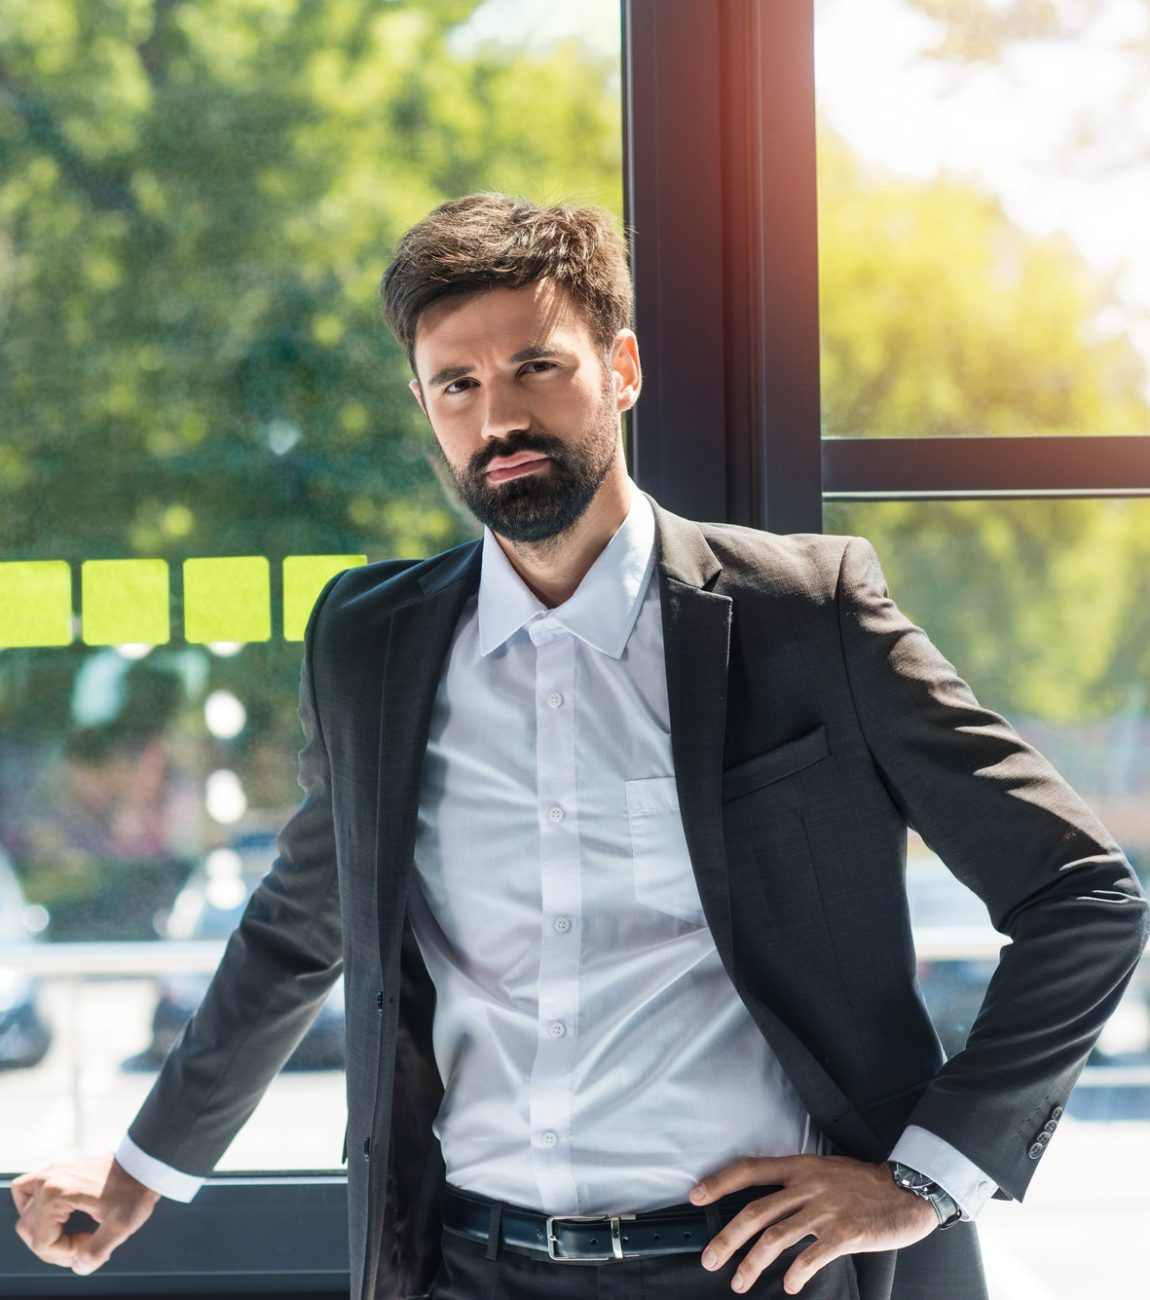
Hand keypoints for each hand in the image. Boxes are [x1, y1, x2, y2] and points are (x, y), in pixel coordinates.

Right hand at [11, 1153, 160, 1274]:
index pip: (43, 1242)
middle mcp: (48, 1180)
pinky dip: (34, 1206)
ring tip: (64, 1234)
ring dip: (39, 1228)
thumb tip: (77, 1265)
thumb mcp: (120, 1227)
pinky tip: (55, 1215)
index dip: (65, 1253)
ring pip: (25, 1210)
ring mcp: (52, 1171)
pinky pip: (28, 1189)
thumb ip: (94, 1254)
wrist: (147, 1163)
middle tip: (80, 1246)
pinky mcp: (59, 1168)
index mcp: (56, 1193)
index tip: (90, 1244)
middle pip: (29, 1229)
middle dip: (52, 1245)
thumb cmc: (135, 1190)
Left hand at [691, 1154, 938, 1293]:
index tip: (695, 1196)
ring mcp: (825, 1209)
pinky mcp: (845, 1233)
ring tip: (739, 1281)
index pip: (750, 1170)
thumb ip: (795, 1186)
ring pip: (776, 1237)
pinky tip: (788, 1285)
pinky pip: (811, 1256)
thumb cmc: (862, 1184)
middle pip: (755, 1211)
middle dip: (727, 1238)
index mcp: (800, 1167)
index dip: (719, 1182)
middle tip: (709, 1258)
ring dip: (753, 1262)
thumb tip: (762, 1209)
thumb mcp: (824, 1172)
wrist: (906, 1191)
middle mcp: (807, 1185)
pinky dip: (796, 1273)